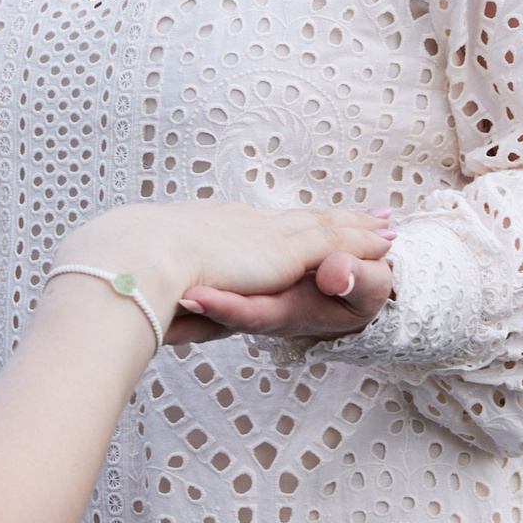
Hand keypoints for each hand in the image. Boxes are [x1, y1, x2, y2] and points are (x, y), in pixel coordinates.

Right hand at [61, 202, 390, 343]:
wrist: (137, 259)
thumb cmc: (134, 272)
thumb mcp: (158, 281)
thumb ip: (177, 293)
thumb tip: (168, 309)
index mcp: (217, 229)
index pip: (265, 225)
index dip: (292, 223)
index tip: (311, 220)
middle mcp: (245, 224)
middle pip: (302, 217)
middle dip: (337, 217)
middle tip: (372, 214)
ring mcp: (265, 234)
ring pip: (326, 225)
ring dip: (359, 227)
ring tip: (389, 226)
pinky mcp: (282, 250)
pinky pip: (333, 241)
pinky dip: (360, 241)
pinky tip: (384, 245)